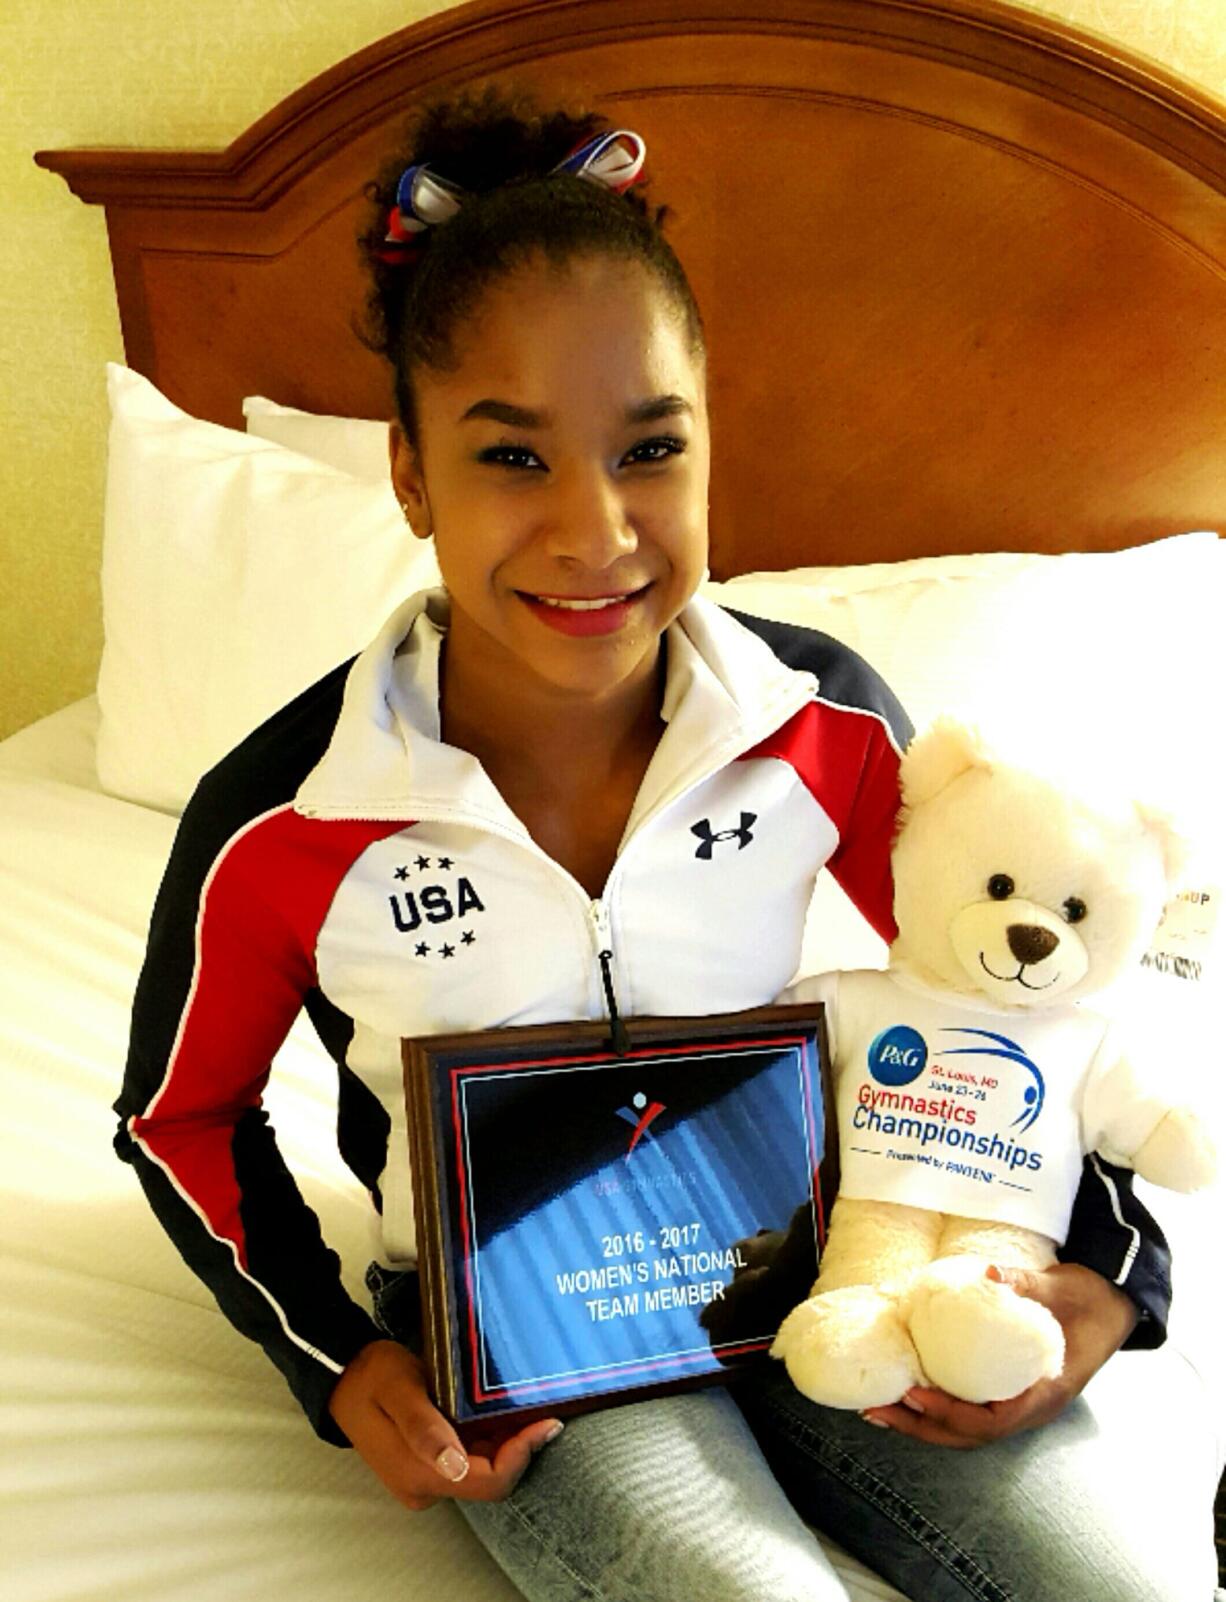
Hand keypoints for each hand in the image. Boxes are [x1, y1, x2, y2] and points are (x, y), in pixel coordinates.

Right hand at [328, 1339, 562, 1509]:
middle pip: (490, 1479)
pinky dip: (490, 1439)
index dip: (522, 1455)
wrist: (343, 1376)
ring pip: (482, 1471)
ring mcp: (424, 1479)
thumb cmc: (373, 1375)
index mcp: (418, 1473)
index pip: (488, 1481)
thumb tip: (455, 1466)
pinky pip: (469, 1461)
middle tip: (543, 1408)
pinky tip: (501, 1411)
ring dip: (507, 1443)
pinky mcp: (425, 1467)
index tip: (547, 1421)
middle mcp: (423, 1486)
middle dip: (520, 1448)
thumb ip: (425, 1427)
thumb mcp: (401, 1389)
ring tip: (529, 1405)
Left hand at [862, 1262, 1138, 1448]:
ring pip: (966, 1430)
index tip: (918, 1396)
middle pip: (970, 1436)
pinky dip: (936, 1408)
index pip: (994, 1422)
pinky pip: (969, 1410)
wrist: (1110, 1303)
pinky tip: (909, 1395)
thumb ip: (1024, 1285)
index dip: (953, 1414)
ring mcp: (1020, 1403)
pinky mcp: (1009, 1391)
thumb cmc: (1087, 1300)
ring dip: (922, 1423)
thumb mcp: (1059, 1289)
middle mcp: (1030, 1407)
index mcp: (1045, 1393)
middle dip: (921, 1427)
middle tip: (877, 1410)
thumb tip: (987, 1277)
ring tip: (880, 1410)